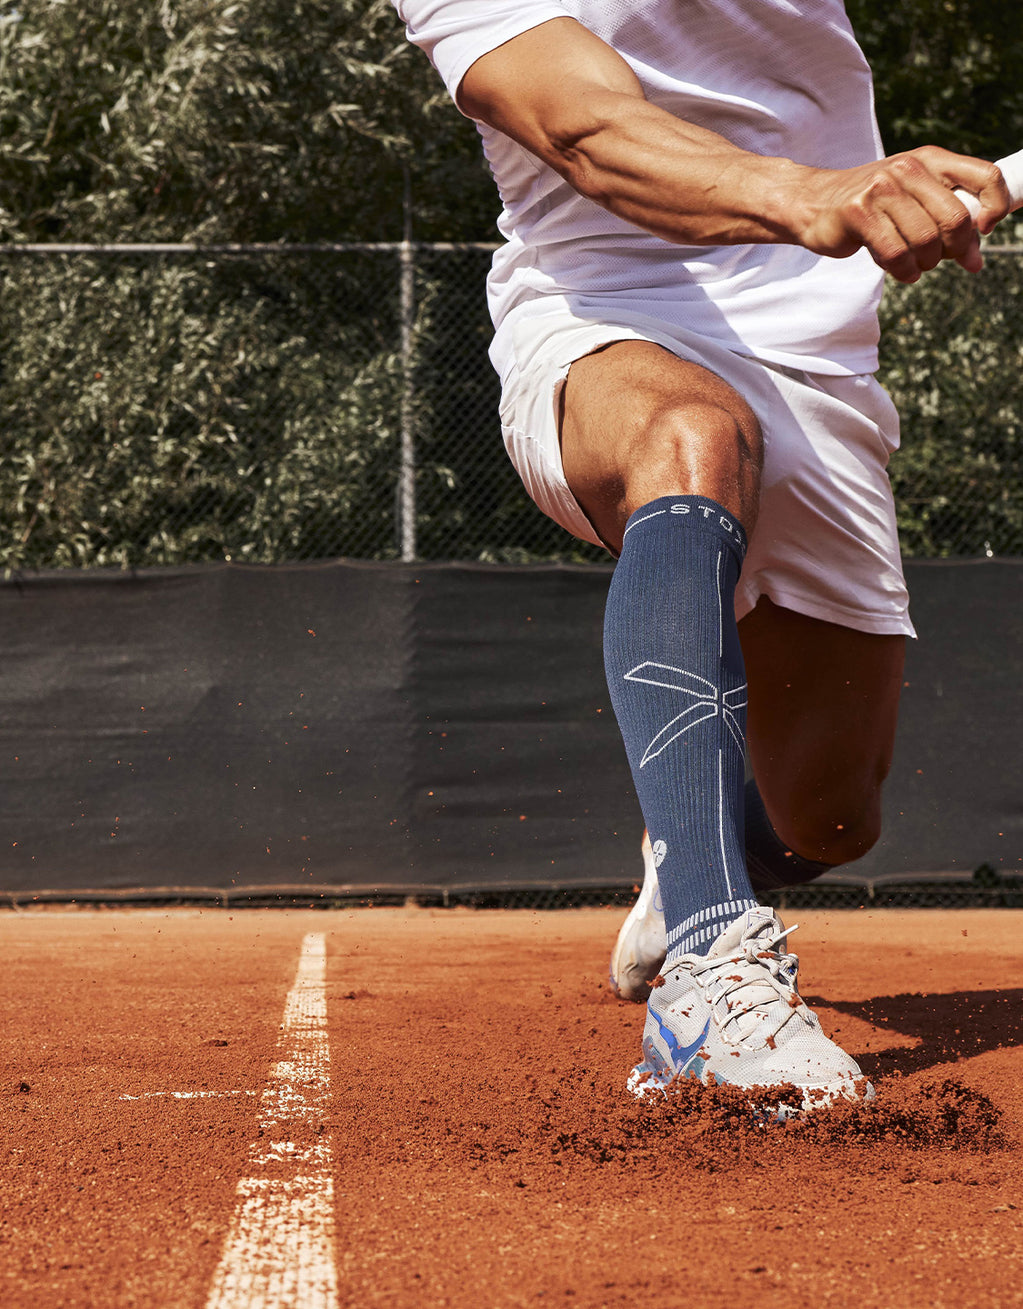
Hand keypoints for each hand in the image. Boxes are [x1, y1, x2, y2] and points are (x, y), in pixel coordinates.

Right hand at [795, 147, 1011, 281]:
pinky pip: (896, 253)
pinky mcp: (859, 212)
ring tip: (915, 265)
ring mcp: (882, 188)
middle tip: (944, 260)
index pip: (985, 175)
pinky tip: (902, 270)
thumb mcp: (913, 201)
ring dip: (925, 263)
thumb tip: (976, 261)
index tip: (985, 229)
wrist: (814, 203)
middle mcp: (908, 167)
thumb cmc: (870, 206)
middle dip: (956, 249)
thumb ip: (946, 221)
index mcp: (930, 159)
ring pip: (925, 240)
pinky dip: (904, 271)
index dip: (995, 207)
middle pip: (955, 218)